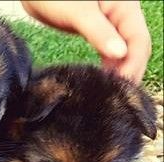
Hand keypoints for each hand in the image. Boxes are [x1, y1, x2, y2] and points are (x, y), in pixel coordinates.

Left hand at [21, 1, 151, 82]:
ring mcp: (110, 25)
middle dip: (129, 70)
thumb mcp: (79, 14)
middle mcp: (121, 16)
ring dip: (119, 70)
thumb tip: (119, 54)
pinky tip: (101, 79)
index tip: (122, 85)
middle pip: (135, 48)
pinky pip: (108, 51)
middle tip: (117, 95)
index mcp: (125, 8)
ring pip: (122, 51)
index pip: (139, 40)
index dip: (134, 64)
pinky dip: (107, 65)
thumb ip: (99, 33)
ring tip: (110, 91)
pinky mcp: (96, 32)